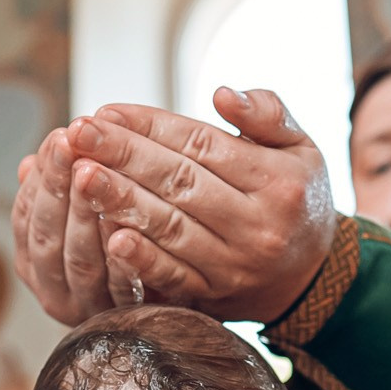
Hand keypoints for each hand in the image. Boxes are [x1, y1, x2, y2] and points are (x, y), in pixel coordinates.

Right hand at [10, 127, 116, 323]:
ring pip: (80, 259)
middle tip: (72, 144)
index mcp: (34, 263)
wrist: (167, 304)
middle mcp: (54, 291)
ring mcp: (86, 310)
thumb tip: (28, 165)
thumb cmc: (118, 252)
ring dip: (84, 213)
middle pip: (48, 236)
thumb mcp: (77, 220)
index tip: (59, 138)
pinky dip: (123, 254)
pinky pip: (121, 286)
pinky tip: (127, 222)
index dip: (42, 177)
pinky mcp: (124, 321)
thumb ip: (55, 194)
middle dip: (57, 186)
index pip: (27, 215)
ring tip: (93, 172)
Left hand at [74, 86, 339, 323]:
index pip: (201, 145)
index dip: (150, 126)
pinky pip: (174, 277)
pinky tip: (108, 239)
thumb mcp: (302, 148)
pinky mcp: (216, 296)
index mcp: (276, 181)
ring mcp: (236, 265)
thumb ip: (267, 113)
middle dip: (123, 156)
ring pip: (170, 228)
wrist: (313, 278)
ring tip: (79, 175)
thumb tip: (221, 93)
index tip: (106, 111)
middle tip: (77, 134)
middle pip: (179, 183)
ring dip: (120, 202)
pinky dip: (142, 260)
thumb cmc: (297, 198)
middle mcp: (258, 224)